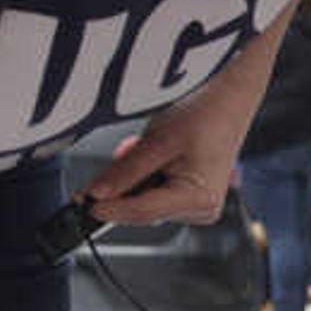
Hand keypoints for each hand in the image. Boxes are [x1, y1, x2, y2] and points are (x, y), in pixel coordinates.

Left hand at [89, 93, 245, 225]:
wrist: (228, 99)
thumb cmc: (205, 114)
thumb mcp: (158, 140)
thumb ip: (125, 172)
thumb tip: (95, 195)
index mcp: (200, 198)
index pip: (142, 212)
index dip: (109, 207)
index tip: (81, 203)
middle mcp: (203, 209)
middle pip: (143, 209)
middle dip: (126, 185)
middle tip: (126, 151)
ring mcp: (199, 206)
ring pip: (147, 203)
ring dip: (137, 179)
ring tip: (150, 147)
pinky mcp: (194, 199)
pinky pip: (157, 196)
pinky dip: (148, 178)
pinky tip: (158, 156)